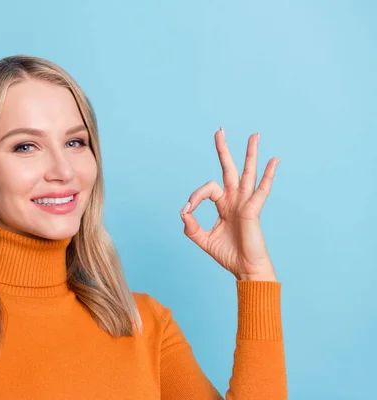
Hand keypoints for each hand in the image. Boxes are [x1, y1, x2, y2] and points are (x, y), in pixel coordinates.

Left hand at [180, 127, 279, 281]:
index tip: (187, 210)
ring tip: (254, 134)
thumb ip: (191, 226)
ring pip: (248, 173)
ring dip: (251, 153)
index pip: (207, 189)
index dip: (194, 196)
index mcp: (224, 205)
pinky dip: (268, 174)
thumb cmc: (228, 254)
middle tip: (219, 131)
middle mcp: (235, 200)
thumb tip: (183, 211)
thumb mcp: (203, 239)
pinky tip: (274, 160)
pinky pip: (261, 189)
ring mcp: (245, 203)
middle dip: (223, 150)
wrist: (244, 269)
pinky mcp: (253, 210)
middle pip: (230, 169)